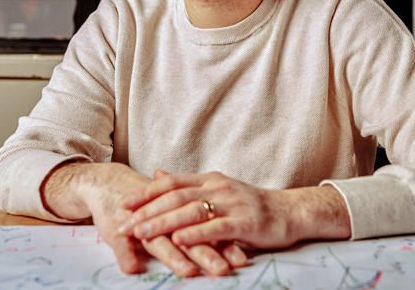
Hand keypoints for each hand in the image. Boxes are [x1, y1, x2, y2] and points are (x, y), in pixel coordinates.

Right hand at [42, 163, 245, 276]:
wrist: (112, 186)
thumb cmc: (148, 204)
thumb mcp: (173, 218)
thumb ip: (196, 232)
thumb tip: (224, 254)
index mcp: (181, 212)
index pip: (207, 229)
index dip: (224, 244)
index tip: (241, 258)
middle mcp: (164, 218)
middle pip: (188, 236)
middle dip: (206, 253)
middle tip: (223, 269)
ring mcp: (141, 224)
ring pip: (160, 241)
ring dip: (174, 257)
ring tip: (189, 272)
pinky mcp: (118, 230)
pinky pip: (124, 244)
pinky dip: (126, 255)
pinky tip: (132, 269)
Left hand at [118, 171, 350, 249]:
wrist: (291, 212)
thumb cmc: (252, 206)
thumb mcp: (217, 190)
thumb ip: (188, 185)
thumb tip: (158, 174)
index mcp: (210, 180)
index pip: (171, 184)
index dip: (146, 193)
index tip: (123, 204)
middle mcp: (218, 188)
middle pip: (176, 197)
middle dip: (148, 211)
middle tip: (124, 223)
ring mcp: (232, 204)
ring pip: (192, 211)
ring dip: (164, 223)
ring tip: (143, 233)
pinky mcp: (245, 222)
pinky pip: (216, 228)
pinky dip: (196, 233)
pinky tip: (179, 240)